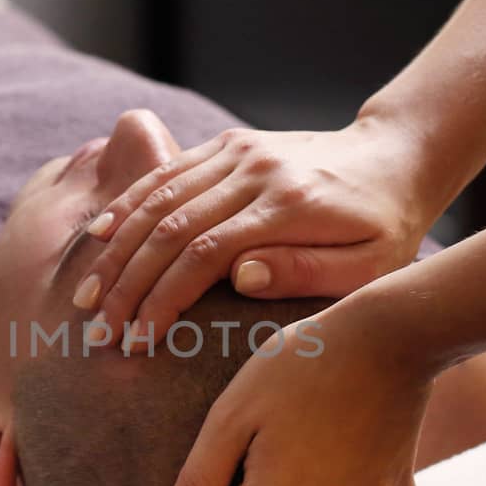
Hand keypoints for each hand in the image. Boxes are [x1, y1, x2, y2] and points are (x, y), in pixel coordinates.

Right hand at [72, 114, 436, 341]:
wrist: (395, 157)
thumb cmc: (385, 228)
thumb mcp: (368, 265)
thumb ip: (305, 271)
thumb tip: (240, 277)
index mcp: (289, 206)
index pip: (206, 254)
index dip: (164, 300)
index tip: (138, 341)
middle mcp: (255, 171)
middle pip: (170, 228)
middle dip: (128, 284)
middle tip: (100, 332)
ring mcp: (237, 152)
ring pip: (158, 198)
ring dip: (118, 250)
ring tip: (90, 297)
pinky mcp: (227, 144)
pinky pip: (166, 174)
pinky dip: (128, 206)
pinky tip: (100, 237)